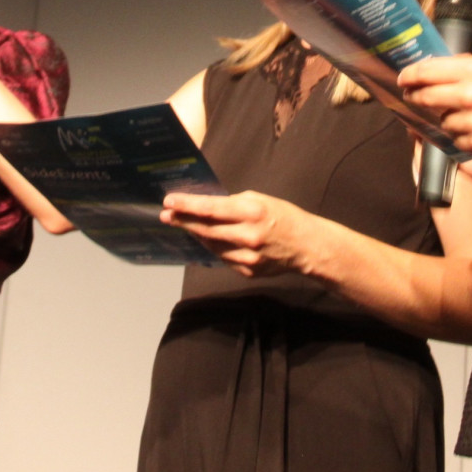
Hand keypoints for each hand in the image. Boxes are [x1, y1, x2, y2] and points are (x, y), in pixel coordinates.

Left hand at [161, 190, 323, 276]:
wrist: (306, 246)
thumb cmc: (283, 216)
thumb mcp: (261, 200)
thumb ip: (234, 204)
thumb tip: (206, 207)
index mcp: (252, 212)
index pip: (211, 208)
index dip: (187, 205)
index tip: (169, 201)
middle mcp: (248, 236)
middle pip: (206, 229)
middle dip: (183, 221)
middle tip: (165, 215)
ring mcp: (247, 257)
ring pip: (211, 245)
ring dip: (195, 234)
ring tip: (183, 225)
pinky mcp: (247, 271)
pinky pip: (223, 257)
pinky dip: (213, 247)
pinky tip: (206, 239)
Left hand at [399, 55, 471, 157]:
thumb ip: (463, 67)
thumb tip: (434, 68)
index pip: (425, 72)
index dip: (409, 75)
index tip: (402, 78)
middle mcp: (468, 95)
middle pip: (424, 97)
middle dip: (414, 96)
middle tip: (412, 95)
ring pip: (440, 120)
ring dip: (444, 117)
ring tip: (464, 113)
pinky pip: (454, 139)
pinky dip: (459, 134)